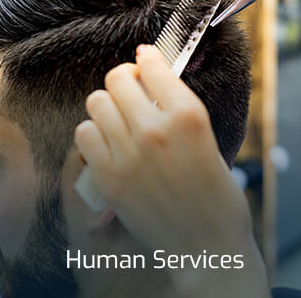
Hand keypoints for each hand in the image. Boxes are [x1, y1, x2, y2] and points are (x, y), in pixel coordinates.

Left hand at [75, 45, 269, 296]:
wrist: (207, 245)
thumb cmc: (216, 192)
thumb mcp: (208, 139)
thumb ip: (178, 108)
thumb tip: (153, 80)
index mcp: (188, 116)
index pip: (153, 65)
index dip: (147, 56)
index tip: (145, 56)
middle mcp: (155, 130)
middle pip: (117, 78)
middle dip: (125, 78)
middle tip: (132, 88)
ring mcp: (128, 154)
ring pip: (96, 101)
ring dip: (108, 104)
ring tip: (120, 117)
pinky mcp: (108, 178)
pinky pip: (84, 133)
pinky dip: (94, 132)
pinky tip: (109, 141)